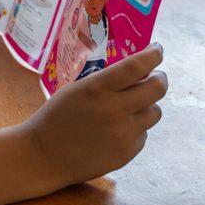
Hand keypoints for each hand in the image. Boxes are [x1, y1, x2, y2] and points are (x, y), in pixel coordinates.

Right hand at [25, 43, 166, 186]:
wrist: (43, 155)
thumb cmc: (55, 117)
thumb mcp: (76, 90)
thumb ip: (106, 82)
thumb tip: (138, 73)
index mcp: (97, 88)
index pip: (137, 65)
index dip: (154, 54)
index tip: (157, 49)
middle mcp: (114, 110)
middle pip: (157, 88)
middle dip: (160, 78)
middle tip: (156, 76)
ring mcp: (123, 134)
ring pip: (155, 112)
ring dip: (148, 105)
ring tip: (133, 106)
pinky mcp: (126, 154)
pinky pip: (143, 134)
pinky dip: (135, 128)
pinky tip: (117, 130)